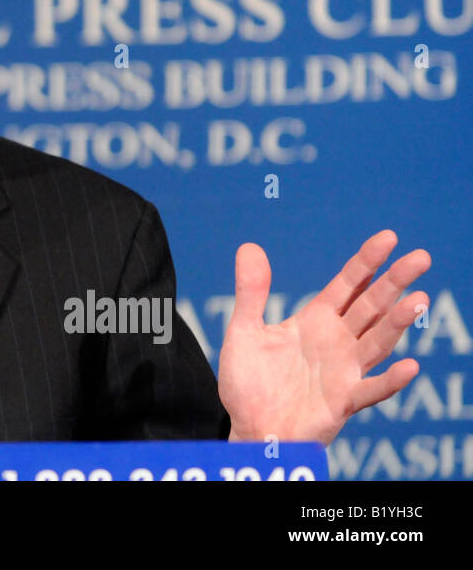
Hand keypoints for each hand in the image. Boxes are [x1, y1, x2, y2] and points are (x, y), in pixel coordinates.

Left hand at [218, 229, 429, 446]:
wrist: (248, 428)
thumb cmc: (250, 382)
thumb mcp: (244, 331)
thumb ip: (251, 292)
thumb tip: (248, 247)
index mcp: (316, 321)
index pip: (348, 285)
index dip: (367, 262)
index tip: (388, 237)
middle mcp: (337, 342)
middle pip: (371, 306)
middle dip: (394, 282)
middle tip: (420, 257)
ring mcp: (344, 371)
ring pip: (377, 342)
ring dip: (398, 323)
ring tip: (418, 299)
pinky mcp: (342, 402)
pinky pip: (370, 391)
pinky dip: (390, 381)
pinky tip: (409, 366)